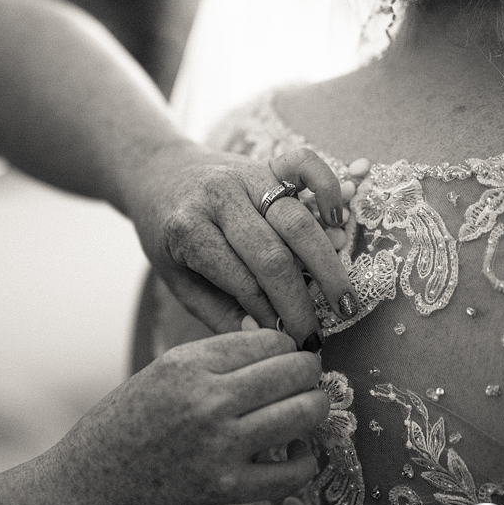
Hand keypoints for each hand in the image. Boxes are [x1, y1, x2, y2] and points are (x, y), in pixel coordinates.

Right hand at [45, 329, 327, 504]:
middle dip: (310, 373)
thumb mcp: (157, 374)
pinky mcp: (225, 488)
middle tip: (307, 381)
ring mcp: (219, 444)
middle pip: (294, 370)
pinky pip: (293, 471)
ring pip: (303, 413)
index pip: (268, 339)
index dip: (287, 347)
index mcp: (187, 363)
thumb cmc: (118, 428)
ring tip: (308, 412)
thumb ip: (211, 360)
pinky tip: (295, 454)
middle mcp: (206, 398)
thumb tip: (265, 342)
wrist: (85, 488)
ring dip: (315, 410)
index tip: (288, 358)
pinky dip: (305, 461)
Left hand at [126, 140, 357, 346]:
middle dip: (301, 302)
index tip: (288, 342)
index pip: (242, 281)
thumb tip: (260, 337)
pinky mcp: (267, 162)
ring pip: (297, 220)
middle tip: (320, 335)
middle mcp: (219, 198)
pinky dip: (329, 190)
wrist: (157, 174)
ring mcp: (246, 175)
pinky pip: (307, 164)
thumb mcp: (177, 279)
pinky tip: (338, 223)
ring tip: (345, 301)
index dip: (270, 316)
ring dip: (327, 264)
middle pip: (274, 255)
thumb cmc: (168, 235)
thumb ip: (217, 310)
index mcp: (189, 229)